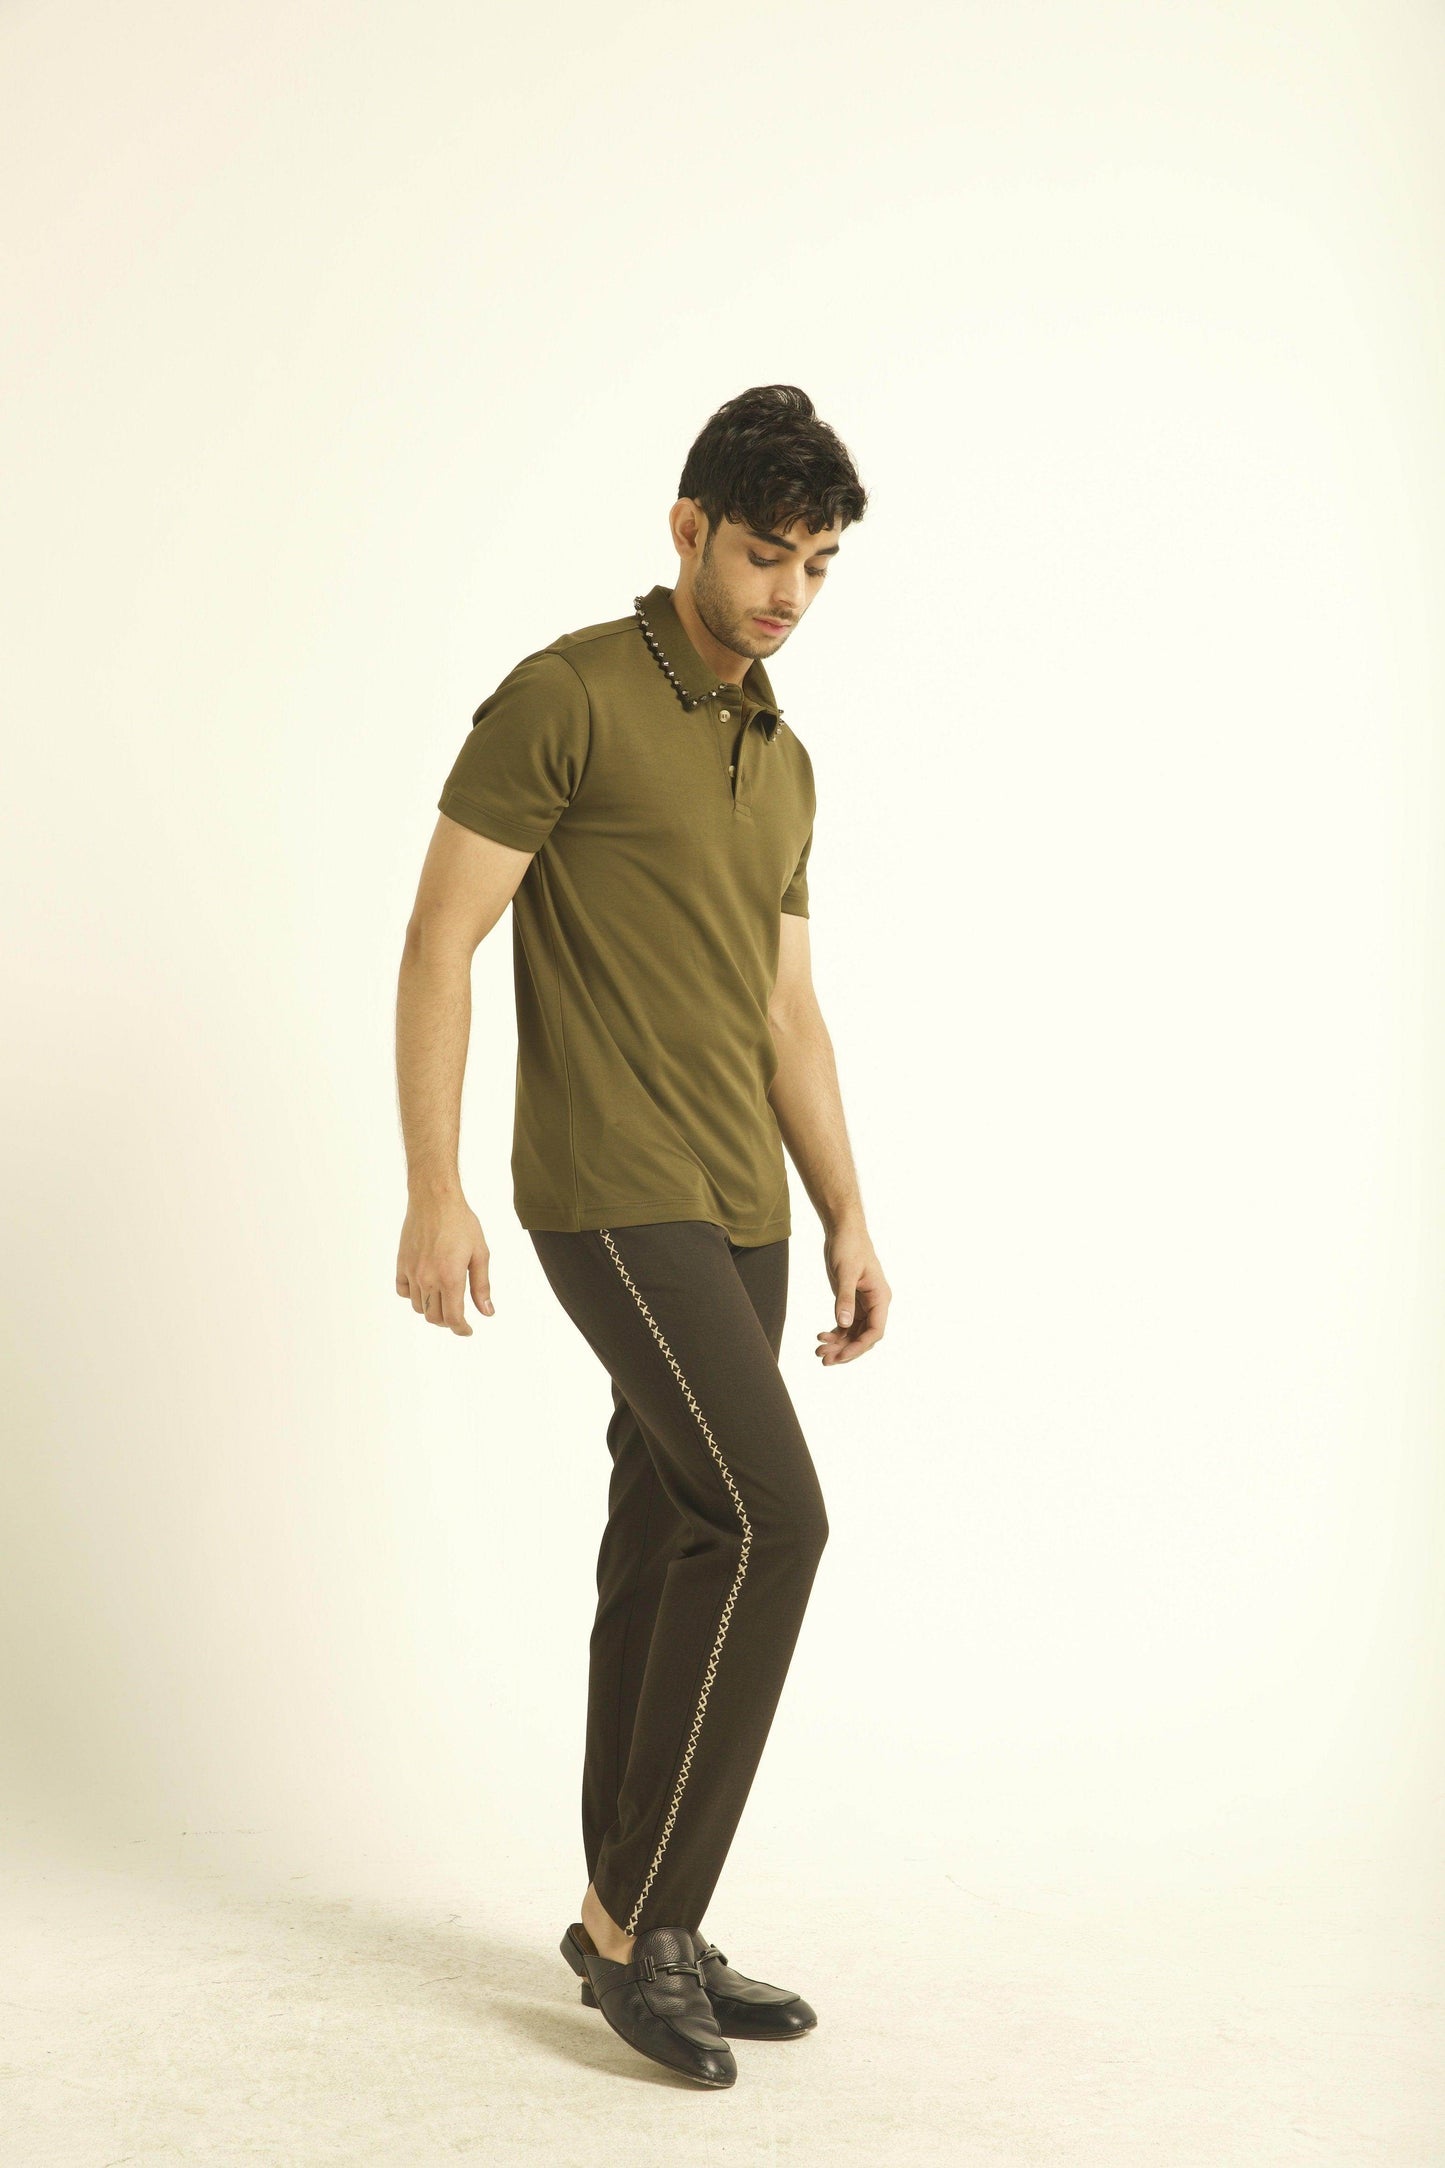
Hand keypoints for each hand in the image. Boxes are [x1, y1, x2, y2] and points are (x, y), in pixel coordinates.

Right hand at [396, 1189, 492, 1334]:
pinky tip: (424, 1288)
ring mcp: (412, 1272)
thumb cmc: (461, 1223)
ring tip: (443, 1300)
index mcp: (450, 1278)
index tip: (467, 1330)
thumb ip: (482, 1286)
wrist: (434, 1199)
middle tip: (459, 1315)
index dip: (461, 1329)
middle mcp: (428, 1279)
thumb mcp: (480, 1254)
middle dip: (448, 1321)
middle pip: (434, 1317)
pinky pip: (402, 1291)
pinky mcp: (401, 1263)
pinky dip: (413, 1296)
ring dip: (431, 1309)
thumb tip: (486, 1312)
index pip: (453, 1318)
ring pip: (418, 1307)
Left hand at [816, 1222, 889, 1364]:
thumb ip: (845, 1299)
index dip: (859, 1347)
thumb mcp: (845, 1273)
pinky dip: (835, 1333)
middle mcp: (875, 1303)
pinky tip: (821, 1336)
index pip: (875, 1331)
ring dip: (838, 1344)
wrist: (844, 1231)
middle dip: (845, 1349)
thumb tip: (844, 1324)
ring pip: (854, 1332)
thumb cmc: (849, 1247)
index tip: (841, 1356)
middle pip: (863, 1336)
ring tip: (819, 1351)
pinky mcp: (852, 1301)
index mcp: (880, 1297)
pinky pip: (847, 1324)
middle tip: (824, 1359)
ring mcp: (864, 1304)